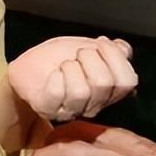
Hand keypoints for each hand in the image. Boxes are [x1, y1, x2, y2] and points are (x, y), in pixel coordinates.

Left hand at [8, 36, 136, 121]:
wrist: (28, 67)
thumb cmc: (58, 58)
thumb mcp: (88, 45)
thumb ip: (111, 49)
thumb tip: (122, 49)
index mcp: (109, 91)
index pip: (128, 81)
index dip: (115, 57)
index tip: (100, 45)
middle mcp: (94, 105)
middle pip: (104, 83)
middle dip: (89, 58)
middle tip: (77, 55)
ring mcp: (71, 110)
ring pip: (81, 91)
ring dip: (69, 67)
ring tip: (63, 66)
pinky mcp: (48, 109)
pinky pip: (57, 93)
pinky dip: (54, 78)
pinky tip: (53, 75)